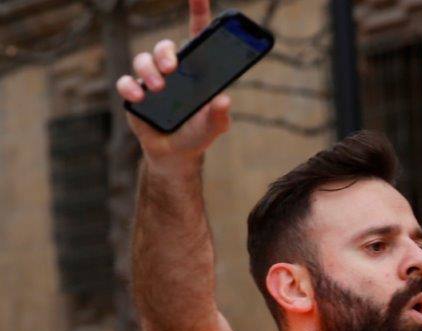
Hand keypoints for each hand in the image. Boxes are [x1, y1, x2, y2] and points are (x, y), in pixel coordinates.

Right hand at [114, 0, 229, 171]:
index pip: (196, 34)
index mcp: (195, 70)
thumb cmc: (197, 135)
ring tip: (158, 88)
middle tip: (172, 68)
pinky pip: (127, 81)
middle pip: (165, 47)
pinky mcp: (135, 95)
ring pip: (144, 59)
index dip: (198, 12)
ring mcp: (151, 80)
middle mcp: (172, 70)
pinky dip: (130, 86)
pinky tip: (139, 96)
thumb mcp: (214, 127)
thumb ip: (220, 115)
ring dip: (150, 70)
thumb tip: (224, 101)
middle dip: (165, 52)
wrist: (175, 155)